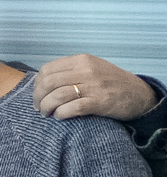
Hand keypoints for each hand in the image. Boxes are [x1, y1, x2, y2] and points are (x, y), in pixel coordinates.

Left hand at [32, 54, 155, 123]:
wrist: (139, 94)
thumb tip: (42, 83)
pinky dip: (61, 114)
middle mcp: (87, 70)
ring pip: (57, 95)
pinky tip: (60, 116)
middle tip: (38, 107)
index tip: (37, 95)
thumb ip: (70, 71)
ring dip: (47, 107)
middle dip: (38, 97)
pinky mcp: (100, 102)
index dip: (37, 84)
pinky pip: (72, 108)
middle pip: (48, 83)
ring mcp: (94, 86)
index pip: (47, 69)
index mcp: (82, 60)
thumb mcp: (92, 68)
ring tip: (47, 113)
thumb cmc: (111, 83)